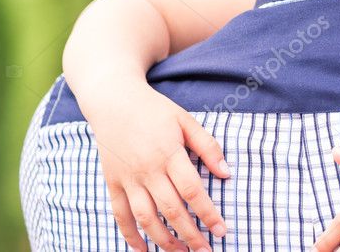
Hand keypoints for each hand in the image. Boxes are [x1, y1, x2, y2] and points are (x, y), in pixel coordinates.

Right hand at [85, 83, 230, 251]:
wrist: (113, 102)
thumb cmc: (155, 111)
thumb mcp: (186, 120)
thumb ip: (207, 147)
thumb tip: (226, 173)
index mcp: (169, 154)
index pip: (192, 191)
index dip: (208, 214)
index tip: (222, 231)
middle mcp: (148, 170)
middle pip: (172, 210)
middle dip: (191, 235)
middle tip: (206, 250)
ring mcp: (128, 179)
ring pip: (146, 218)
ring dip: (164, 241)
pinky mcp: (113, 184)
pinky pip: (120, 216)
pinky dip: (131, 236)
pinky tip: (144, 250)